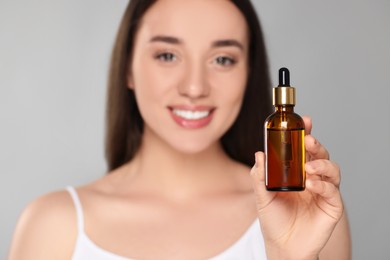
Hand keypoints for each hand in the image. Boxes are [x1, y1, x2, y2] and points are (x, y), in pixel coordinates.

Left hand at [251, 116, 343, 259]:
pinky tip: (311, 185)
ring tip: (308, 168)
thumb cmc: (274, 219)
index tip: (305, 121)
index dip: (306, 134)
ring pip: (331, 168)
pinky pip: (333, 190)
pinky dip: (323, 185)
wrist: (283, 245)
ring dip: (321, 164)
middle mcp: (311, 178)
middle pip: (320, 154)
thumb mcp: (261, 196)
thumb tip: (259, 153)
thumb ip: (260, 176)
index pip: (303, 149)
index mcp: (296, 172)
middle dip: (315, 144)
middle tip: (307, 141)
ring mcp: (323, 191)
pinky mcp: (331, 205)